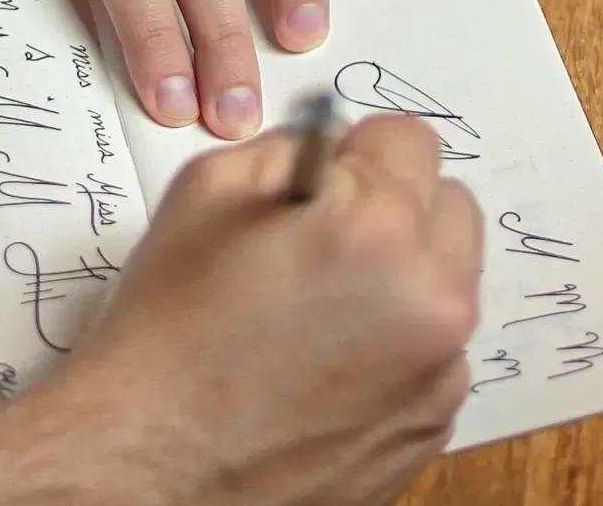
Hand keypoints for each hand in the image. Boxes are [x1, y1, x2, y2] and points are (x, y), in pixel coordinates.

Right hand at [53, 116, 482, 504]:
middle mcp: (431, 302)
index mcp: (377, 230)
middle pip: (450, 208)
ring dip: (397, 280)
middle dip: (393, 209)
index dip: (357, 153)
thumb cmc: (166, 336)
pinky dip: (390, 346)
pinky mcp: (431, 428)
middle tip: (320, 239)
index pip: (412, 140)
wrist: (151, 461)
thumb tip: (332, 153)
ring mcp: (439, 375)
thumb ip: (286, 150)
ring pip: (445, 286)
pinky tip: (317, 365)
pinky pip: (431, 355)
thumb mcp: (203, 195)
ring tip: (311, 312)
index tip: (322, 180)